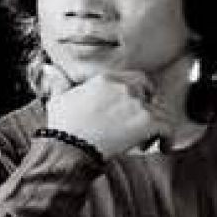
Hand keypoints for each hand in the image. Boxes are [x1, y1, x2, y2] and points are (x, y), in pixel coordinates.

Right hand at [43, 64, 172, 157]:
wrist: (70, 146)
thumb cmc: (63, 126)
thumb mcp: (58, 99)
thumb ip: (58, 82)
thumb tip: (48, 69)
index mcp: (107, 80)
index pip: (137, 79)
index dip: (143, 93)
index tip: (141, 106)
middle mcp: (125, 88)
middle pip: (152, 94)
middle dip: (153, 109)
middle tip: (148, 125)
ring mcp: (137, 104)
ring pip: (162, 111)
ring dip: (159, 126)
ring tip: (153, 140)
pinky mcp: (147, 122)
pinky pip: (168, 127)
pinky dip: (168, 138)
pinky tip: (164, 147)